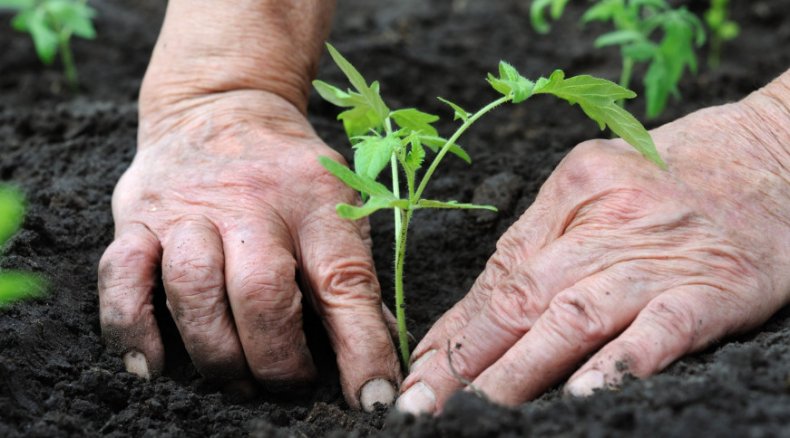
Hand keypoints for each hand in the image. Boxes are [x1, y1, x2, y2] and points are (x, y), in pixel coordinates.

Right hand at [98, 89, 399, 410]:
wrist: (222, 105)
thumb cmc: (289, 173)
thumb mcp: (337, 204)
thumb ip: (352, 277)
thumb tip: (378, 357)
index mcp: (315, 201)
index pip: (345, 282)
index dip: (362, 348)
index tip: (373, 399)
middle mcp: (251, 202)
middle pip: (261, 292)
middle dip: (277, 358)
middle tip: (288, 386)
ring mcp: (187, 209)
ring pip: (193, 289)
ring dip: (217, 353)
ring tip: (237, 381)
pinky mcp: (137, 218)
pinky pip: (121, 277)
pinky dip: (132, 330)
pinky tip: (153, 367)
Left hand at [396, 78, 789, 413]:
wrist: (774, 153)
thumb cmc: (676, 176)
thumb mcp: (598, 188)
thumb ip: (543, 245)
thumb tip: (477, 316)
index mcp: (570, 191)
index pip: (498, 273)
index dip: (455, 330)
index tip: (421, 372)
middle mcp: (605, 220)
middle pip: (521, 296)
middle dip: (466, 359)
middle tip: (424, 405)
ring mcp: (657, 256)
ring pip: (573, 316)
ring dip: (520, 370)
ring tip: (480, 411)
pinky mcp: (712, 287)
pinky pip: (659, 329)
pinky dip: (618, 362)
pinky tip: (582, 394)